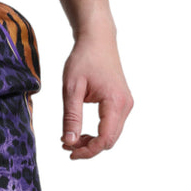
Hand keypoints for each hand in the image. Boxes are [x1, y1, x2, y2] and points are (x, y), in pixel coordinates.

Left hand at [60, 25, 133, 159]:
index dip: (87, 151)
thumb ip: (71, 117)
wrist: (97, 39)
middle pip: (109, 141)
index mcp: (115, 102)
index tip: (68, 151)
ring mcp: (125, 104)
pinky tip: (79, 130)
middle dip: (87, 148)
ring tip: (69, 137)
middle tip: (65, 143)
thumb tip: (70, 141)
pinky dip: (95, 133)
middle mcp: (125, 105)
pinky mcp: (121, 103)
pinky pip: (111, 127)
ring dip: (91, 142)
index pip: (105, 139)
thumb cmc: (84, 59)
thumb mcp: (72, 89)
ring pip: (110, 136)